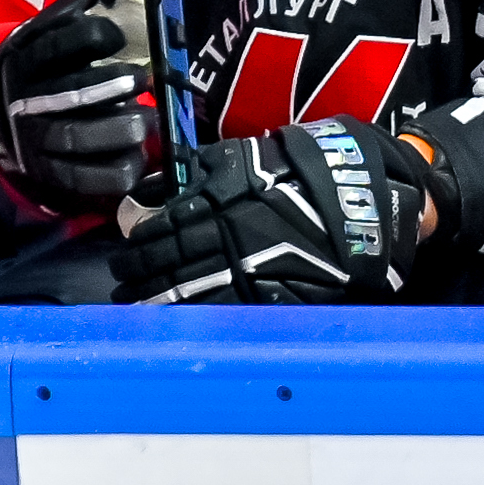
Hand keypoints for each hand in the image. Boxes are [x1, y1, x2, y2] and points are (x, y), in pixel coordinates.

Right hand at [0, 0, 159, 211]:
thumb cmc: (37, 70)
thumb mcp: (39, 36)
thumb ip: (67, 17)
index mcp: (23, 60)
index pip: (54, 46)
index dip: (91, 38)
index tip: (118, 37)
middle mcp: (25, 101)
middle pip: (68, 95)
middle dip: (111, 87)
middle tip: (144, 79)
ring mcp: (34, 139)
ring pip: (73, 137)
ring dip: (116, 130)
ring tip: (147, 119)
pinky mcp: (45, 172)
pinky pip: (77, 178)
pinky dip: (109, 173)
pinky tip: (136, 160)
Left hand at [110, 117, 447, 303]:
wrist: (357, 203)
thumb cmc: (297, 176)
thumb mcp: (241, 161)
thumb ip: (199, 176)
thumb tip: (151, 198)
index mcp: (214, 201)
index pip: (155, 228)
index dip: (135, 238)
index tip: (127, 242)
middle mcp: (222, 237)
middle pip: (160, 262)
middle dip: (137, 273)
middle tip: (126, 278)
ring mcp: (242, 272)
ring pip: (180, 292)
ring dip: (153, 300)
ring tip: (138, 305)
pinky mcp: (264, 300)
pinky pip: (216, 313)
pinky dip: (190, 319)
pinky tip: (175, 322)